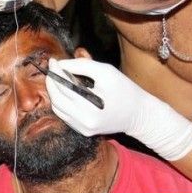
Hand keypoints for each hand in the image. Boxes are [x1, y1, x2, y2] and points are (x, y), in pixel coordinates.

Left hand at [46, 58, 191, 160]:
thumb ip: (82, 66)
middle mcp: (84, 122)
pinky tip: (65, 91)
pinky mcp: (84, 131)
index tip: (53, 61)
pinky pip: (65, 115)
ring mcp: (83, 129)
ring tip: (58, 78)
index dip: (56, 73)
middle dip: (52, 82)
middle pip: (57, 100)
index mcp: (91, 108)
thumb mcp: (106, 72)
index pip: (64, 88)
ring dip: (55, 92)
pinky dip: (61, 102)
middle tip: (53, 68)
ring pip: (58, 109)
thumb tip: (61, 65)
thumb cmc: (125, 90)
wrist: (139, 114)